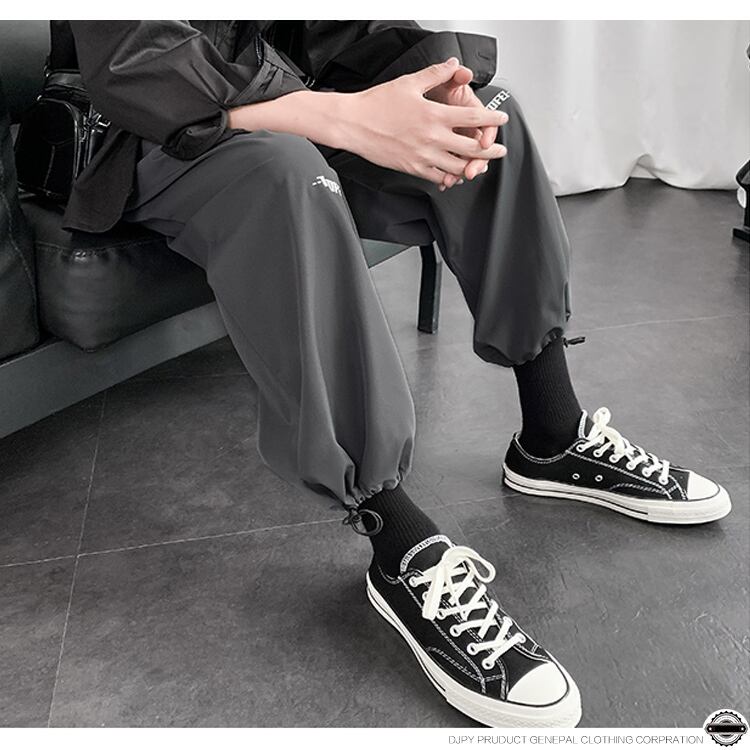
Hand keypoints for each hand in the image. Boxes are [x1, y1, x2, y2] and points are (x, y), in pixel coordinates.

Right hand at [339, 58, 507, 185]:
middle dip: (491, 150)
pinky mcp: (413, 168)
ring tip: (481, 165)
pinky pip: (439, 177)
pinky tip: (455, 174)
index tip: (501, 119)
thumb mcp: (409, 83)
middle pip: (472, 148)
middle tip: (500, 150)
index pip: (473, 118)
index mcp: (434, 115)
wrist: (354, 124)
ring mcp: (423, 156)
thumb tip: (454, 66)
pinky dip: (451, 177)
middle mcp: (432, 138)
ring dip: (474, 166)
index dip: (492, 119)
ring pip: (458, 166)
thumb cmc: (377, 104)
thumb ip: (436, 74)